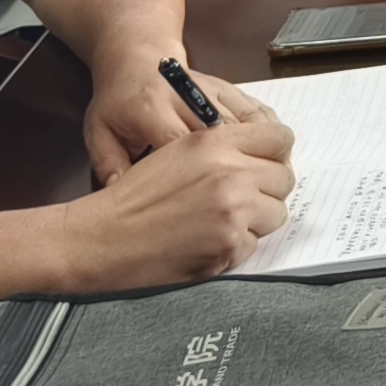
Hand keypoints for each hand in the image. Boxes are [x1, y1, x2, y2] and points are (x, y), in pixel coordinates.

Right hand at [60, 111, 295, 287]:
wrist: (101, 239)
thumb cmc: (134, 196)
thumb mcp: (177, 151)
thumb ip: (223, 147)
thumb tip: (264, 155)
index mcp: (216, 142)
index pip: (279, 138)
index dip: (276, 153)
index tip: (268, 164)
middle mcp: (230, 172)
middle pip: (283, 178)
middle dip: (267, 190)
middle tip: (241, 200)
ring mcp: (232, 211)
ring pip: (275, 213)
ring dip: (255, 221)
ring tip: (218, 223)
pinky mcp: (228, 245)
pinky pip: (254, 245)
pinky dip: (234, 248)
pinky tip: (205, 243)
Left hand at [80, 52, 271, 184]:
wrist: (137, 57)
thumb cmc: (117, 101)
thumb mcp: (100, 132)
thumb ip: (109, 164)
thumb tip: (122, 193)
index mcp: (151, 108)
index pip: (181, 143)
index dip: (198, 174)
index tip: (208, 201)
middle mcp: (187, 97)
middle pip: (222, 136)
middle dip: (238, 168)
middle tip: (249, 199)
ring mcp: (212, 90)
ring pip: (246, 126)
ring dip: (260, 155)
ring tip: (270, 183)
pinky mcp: (229, 87)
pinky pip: (257, 112)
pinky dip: (269, 134)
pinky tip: (275, 156)